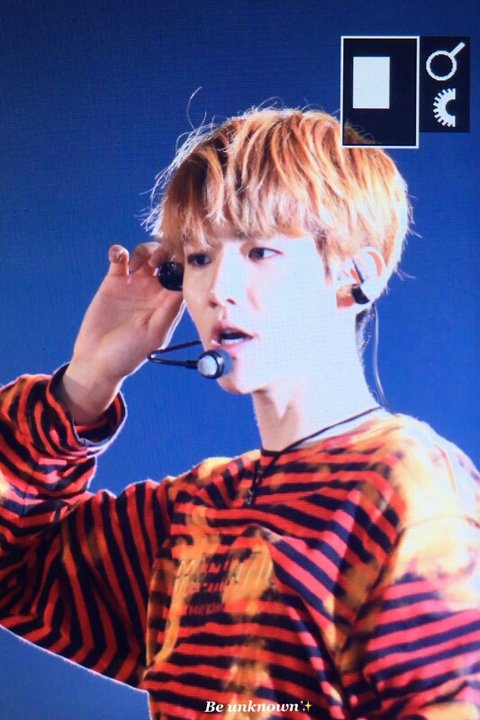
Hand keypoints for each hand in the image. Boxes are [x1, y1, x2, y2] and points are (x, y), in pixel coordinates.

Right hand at [59, 242, 183, 421]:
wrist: (97, 360)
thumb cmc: (128, 354)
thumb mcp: (154, 335)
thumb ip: (168, 311)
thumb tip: (183, 287)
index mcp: (169, 303)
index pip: (183, 276)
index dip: (183, 263)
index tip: (179, 257)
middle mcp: (155, 291)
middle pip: (167, 260)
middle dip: (165, 252)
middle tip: (155, 261)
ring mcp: (135, 284)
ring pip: (146, 254)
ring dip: (144, 250)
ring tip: (135, 263)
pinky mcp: (114, 281)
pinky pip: (120, 258)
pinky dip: (119, 251)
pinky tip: (117, 257)